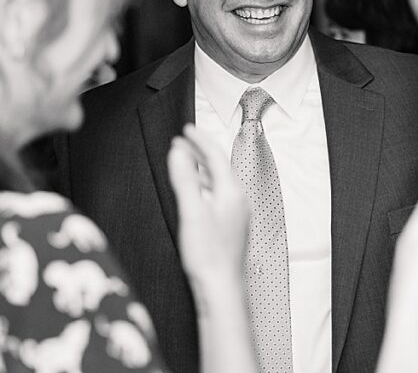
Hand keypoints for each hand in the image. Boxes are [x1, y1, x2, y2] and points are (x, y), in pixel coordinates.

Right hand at [168, 124, 248, 301]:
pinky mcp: (231, 226)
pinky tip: (196, 193)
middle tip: (184, 140)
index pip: (215, 156)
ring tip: (186, 160)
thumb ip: (185, 179)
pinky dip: (205, 186)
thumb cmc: (208, 254)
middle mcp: (238, 200)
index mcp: (231, 192)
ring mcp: (237, 214)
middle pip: (219, 167)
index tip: (186, 129)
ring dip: (202, 169)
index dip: (200, 140)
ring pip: (218, 182)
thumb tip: (179, 152)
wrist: (222, 288)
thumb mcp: (191, 211)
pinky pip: (218, 195)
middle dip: (201, 152)